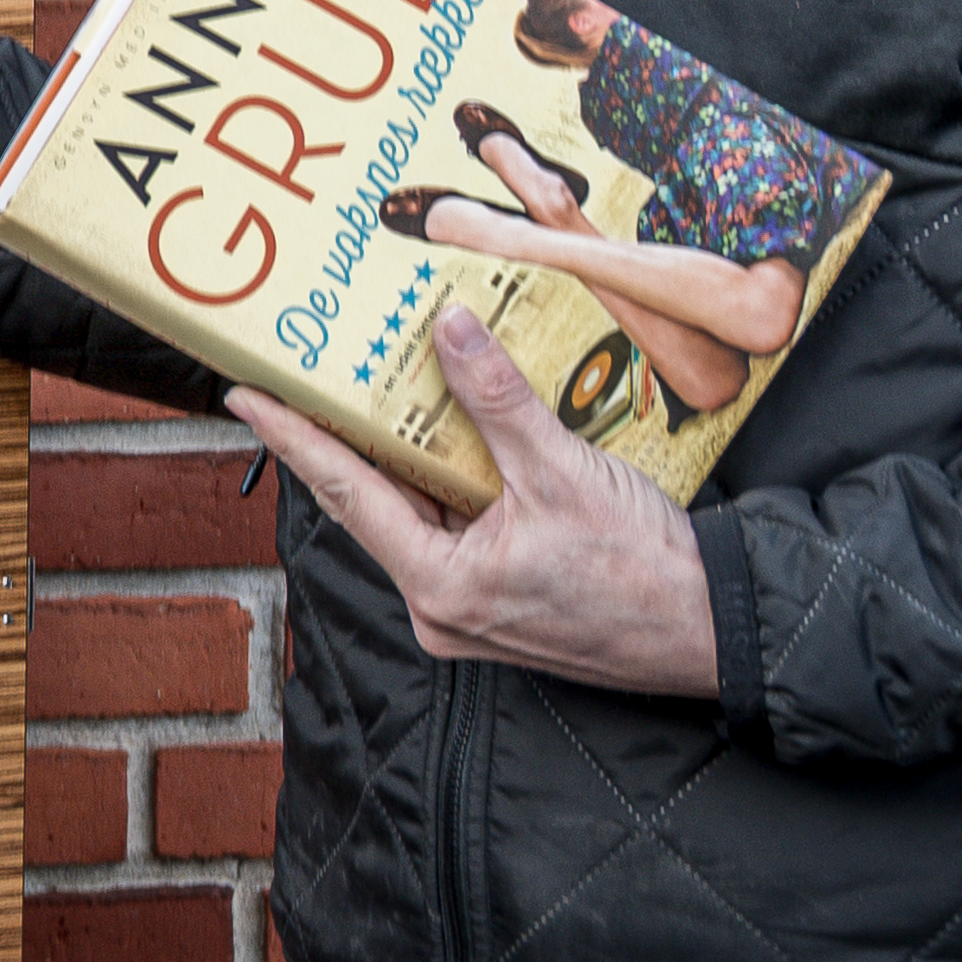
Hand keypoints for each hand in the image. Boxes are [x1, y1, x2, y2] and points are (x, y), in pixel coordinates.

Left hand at [232, 305, 720, 698]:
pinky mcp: (502, 602)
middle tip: (311, 372)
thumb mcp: (562, 472)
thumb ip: (497, 401)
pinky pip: (457, 529)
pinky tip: (457, 433)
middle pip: (378, 503)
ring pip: (420, 514)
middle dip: (349, 436)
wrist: (716, 630)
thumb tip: (449, 331)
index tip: (245, 396)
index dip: (292, 437)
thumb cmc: (645, 571)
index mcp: (438, 585)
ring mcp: (471, 610)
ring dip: (409, 455)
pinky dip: (452, 481)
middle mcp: (441, 607)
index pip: (345, 492)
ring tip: (382, 385)